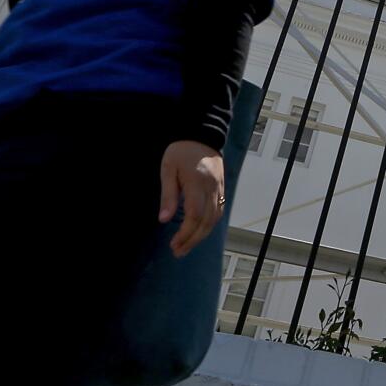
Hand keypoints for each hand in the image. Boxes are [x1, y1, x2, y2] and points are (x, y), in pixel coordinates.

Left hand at [159, 139, 226, 256]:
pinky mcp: (221, 187)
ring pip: (215, 218)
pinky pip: (219, 210)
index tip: (173, 244)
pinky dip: (210, 225)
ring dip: (202, 235)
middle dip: (193, 239)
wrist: (202, 134)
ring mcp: (219, 188)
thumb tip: (164, 220)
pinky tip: (200, 231)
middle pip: (207, 221)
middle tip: (178, 251)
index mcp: (197, 183)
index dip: (185, 233)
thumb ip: (168, 195)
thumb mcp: (168, 169)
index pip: (195, 215)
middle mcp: (212, 188)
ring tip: (187, 246)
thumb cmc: (180, 151)